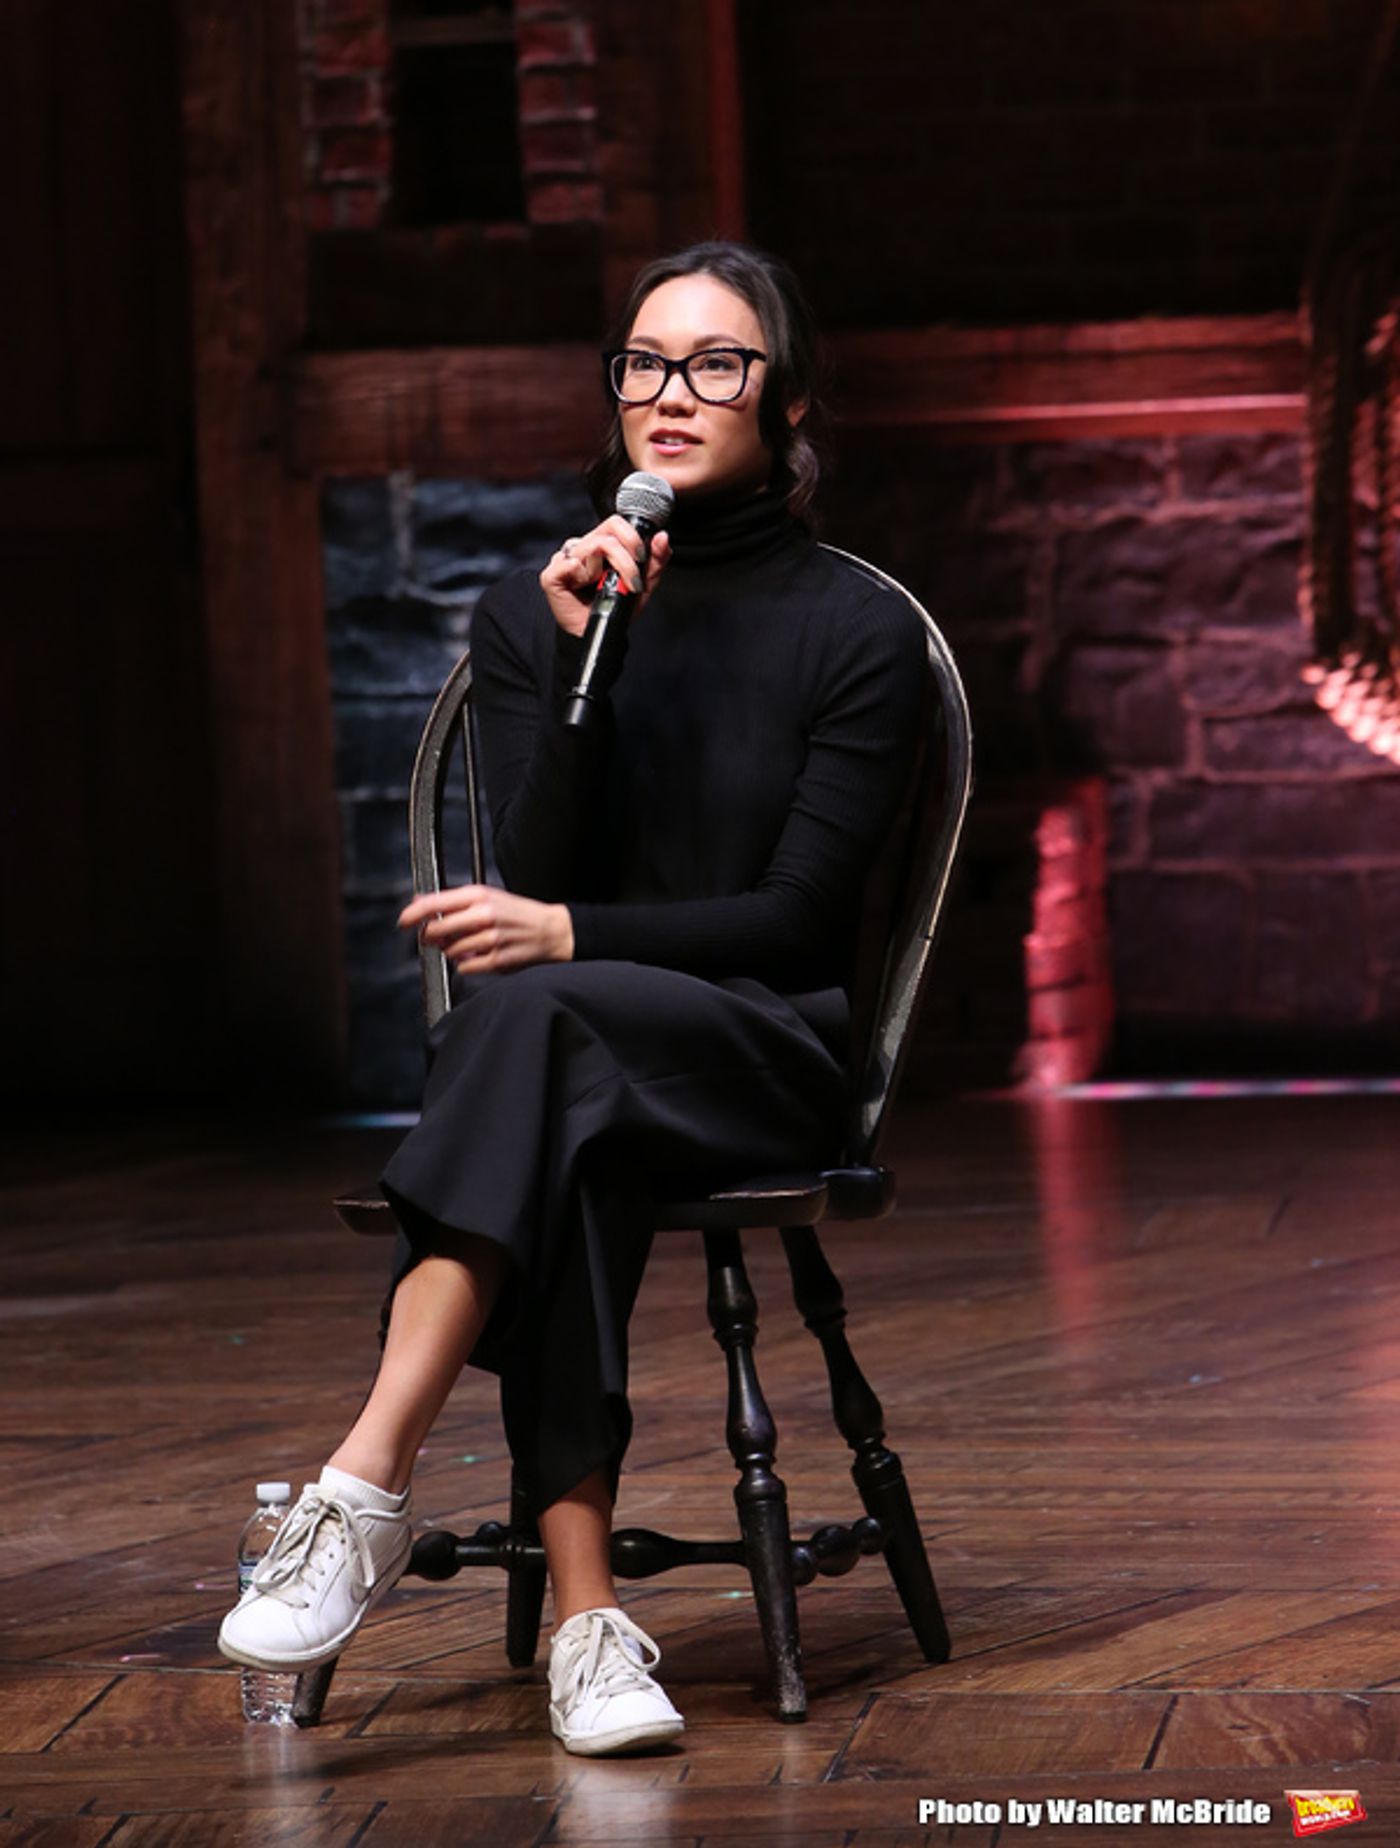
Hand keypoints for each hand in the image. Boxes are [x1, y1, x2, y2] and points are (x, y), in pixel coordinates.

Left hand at [398, 885, 574, 972]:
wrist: (552, 930)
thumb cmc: (517, 913)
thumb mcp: (487, 897)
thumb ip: (453, 901)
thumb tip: (418, 902)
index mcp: (479, 895)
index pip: (434, 903)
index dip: (412, 914)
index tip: (402, 922)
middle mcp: (484, 914)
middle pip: (437, 930)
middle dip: (430, 937)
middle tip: (435, 937)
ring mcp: (491, 938)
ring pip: (450, 950)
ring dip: (452, 951)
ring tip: (467, 944)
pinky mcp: (497, 959)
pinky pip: (466, 967)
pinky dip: (466, 964)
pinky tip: (478, 955)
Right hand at [540, 516, 670, 636]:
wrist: (599, 634)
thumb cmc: (616, 607)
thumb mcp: (643, 586)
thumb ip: (656, 561)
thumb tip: (662, 537)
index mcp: (602, 544)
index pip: (615, 523)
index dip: (631, 537)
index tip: (642, 557)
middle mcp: (583, 547)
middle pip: (606, 533)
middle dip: (625, 558)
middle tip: (632, 580)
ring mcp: (566, 560)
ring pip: (590, 546)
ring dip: (604, 571)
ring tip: (605, 588)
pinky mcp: (552, 575)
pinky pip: (568, 564)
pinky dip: (580, 575)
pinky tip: (582, 586)